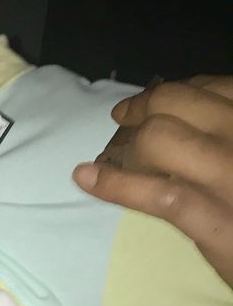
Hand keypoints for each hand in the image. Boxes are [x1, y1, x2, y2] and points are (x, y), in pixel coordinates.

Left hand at [73, 76, 232, 287]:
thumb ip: (228, 135)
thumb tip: (191, 115)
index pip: (212, 88)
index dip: (173, 93)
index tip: (153, 104)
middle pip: (177, 102)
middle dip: (143, 108)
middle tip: (124, 118)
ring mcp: (231, 175)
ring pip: (159, 137)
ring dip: (129, 144)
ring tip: (113, 155)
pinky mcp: (213, 218)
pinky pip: (155, 192)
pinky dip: (113, 183)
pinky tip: (87, 178)